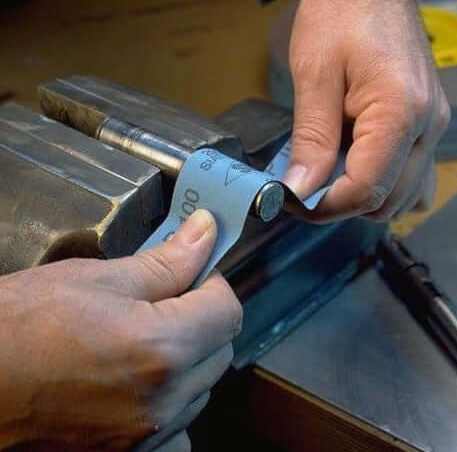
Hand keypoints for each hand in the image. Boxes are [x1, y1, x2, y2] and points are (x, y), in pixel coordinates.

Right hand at [0, 210, 241, 450]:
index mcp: (160, 349)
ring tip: (141, 342)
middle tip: (163, 303)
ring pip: (201, 388)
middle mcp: (161, 401)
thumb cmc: (15, 328)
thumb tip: (205, 232)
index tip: (192, 275)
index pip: (228, 310)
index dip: (212, 284)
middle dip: (201, 319)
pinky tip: (140, 385)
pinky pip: (178, 431)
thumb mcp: (96, 279)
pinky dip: (170, 404)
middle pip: (220, 350)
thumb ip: (166, 262)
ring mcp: (144, 436)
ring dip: (188, 360)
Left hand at [284, 0, 450, 221]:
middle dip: (342, 206)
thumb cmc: (339, 14)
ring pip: (405, 196)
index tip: (292, 202)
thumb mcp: (315, 75)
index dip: (325, 207)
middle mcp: (429, 126)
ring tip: (329, 173)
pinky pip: (414, 177)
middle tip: (304, 189)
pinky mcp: (428, 124)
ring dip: (363, 198)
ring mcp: (434, 126)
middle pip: (389, 201)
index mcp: (402, 112)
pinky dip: (384, 184)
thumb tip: (300, 190)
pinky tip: (357, 165)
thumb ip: (311, 139)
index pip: (367, 189)